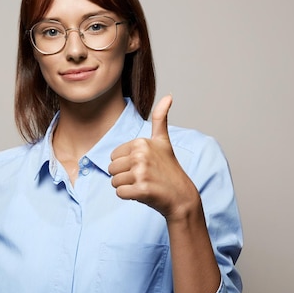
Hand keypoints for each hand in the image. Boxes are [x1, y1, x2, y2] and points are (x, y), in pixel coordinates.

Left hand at [108, 95, 200, 220]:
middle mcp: (140, 155)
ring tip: (144, 184)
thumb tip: (169, 95)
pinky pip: (120, 193)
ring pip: (114, 181)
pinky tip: (143, 193)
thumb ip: (160, 118)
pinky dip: (129, 196)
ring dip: (127, 186)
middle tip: (144, 177)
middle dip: (124, 176)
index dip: (125, 164)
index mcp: (141, 142)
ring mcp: (141, 172)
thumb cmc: (169, 168)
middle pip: (112, 168)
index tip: (143, 165)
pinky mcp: (141, 189)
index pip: (114, 156)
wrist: (181, 195)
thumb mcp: (163, 141)